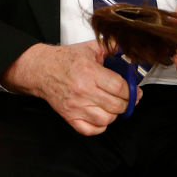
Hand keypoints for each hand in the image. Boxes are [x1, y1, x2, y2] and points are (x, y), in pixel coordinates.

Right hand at [1, 40, 134, 135]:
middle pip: (117, 105)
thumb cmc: (65, 60)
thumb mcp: (90, 48)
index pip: (120, 88)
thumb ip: (111, 46)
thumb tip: (129, 47)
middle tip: (126, 98)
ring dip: (113, 114)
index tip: (135, 91)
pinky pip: (90, 130)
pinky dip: (99, 126)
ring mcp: (75, 105)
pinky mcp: (69, 116)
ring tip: (112, 106)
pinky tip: (100, 116)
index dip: (132, 91)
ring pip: (106, 119)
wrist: (41, 70)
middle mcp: (82, 90)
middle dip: (126, 103)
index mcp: (89, 71)